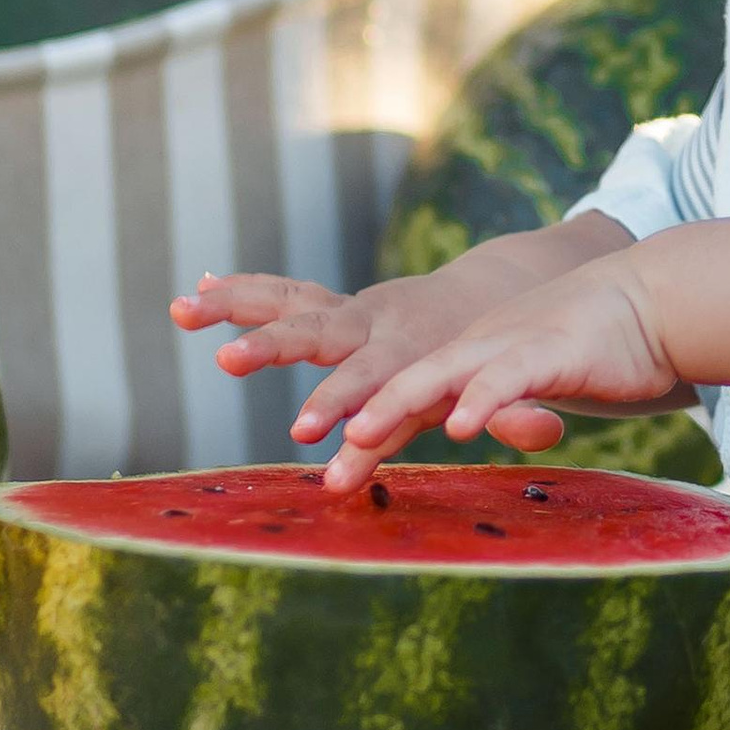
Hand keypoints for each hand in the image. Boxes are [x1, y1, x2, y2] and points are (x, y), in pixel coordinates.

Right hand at [170, 218, 633, 459]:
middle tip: (227, 361)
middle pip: (320, 335)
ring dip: (236, 306)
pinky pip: (281, 295)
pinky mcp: (332, 308)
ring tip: (182, 307)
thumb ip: (521, 411)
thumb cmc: (493, 360)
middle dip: (275, 350)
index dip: (350, 411)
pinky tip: (192, 291)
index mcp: (414, 348)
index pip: (379, 385)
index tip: (313, 439)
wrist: (493, 295)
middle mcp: (375, 323)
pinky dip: (238, 291)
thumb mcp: (509, 384)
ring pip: (289, 303)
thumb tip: (547, 433)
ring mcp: (350, 311)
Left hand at [304, 256, 689, 496]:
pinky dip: (482, 399)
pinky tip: (459, 426)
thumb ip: (498, 406)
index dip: (361, 428)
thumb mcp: (530, 378)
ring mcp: (509, 344)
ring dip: (396, 404)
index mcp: (466, 358)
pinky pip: (510, 376)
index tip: (326, 473)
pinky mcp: (552, 350)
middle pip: (401, 381)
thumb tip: (462, 429)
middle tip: (308, 446)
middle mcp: (476, 348)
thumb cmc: (593, 346)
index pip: (401, 396)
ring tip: (357, 435)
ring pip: (440, 374)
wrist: (653, 299)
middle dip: (348, 409)